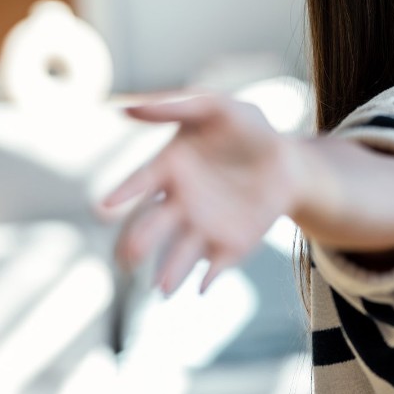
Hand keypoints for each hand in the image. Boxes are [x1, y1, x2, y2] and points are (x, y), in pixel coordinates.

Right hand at [100, 94, 299, 294]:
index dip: (122, 194)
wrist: (289, 161)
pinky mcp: (229, 245)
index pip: (139, 183)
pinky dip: (209, 277)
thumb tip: (124, 108)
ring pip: (179, 252)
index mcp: (169, 169)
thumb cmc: (249, 129)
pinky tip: (202, 287)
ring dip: (169, 271)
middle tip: (129, 256)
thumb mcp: (217, 107)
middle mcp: (177, 204)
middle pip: (152, 226)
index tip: (104, 208)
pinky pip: (216, 265)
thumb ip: (175, 105)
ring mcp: (201, 226)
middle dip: (139, 242)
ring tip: (162, 288)